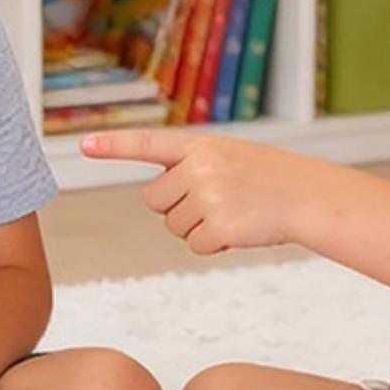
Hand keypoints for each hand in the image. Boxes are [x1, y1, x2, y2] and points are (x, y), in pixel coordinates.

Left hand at [79, 131, 323, 254]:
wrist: (307, 197)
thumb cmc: (268, 179)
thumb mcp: (228, 158)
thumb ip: (191, 167)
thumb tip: (157, 200)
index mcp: (199, 145)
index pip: (147, 144)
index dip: (113, 146)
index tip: (82, 146)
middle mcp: (198, 166)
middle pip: (155, 199)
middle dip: (179, 207)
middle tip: (218, 200)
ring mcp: (207, 196)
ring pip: (173, 225)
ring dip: (199, 227)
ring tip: (234, 211)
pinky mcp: (217, 226)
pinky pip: (195, 245)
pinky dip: (215, 244)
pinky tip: (240, 228)